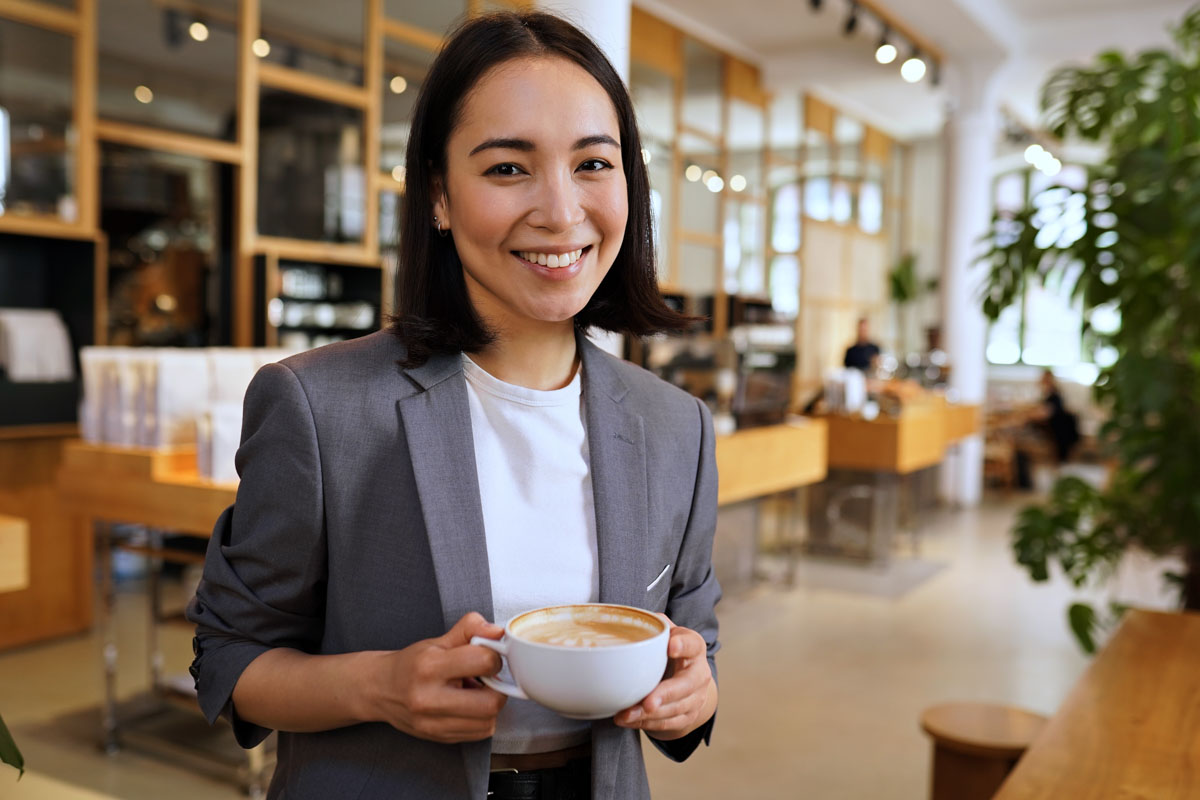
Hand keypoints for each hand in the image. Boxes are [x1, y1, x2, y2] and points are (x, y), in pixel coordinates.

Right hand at [367, 612, 507, 742]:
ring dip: (490, 706)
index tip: (488, 657)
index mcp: (430, 667)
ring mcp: (433, 723)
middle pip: (490, 702)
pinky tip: (468, 707)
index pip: (483, 662)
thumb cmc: (411, 664)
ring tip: (475, 693)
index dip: (494, 657)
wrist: (380, 690)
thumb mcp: (439, 640)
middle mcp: (429, 699)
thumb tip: (497, 632)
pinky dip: (482, 720)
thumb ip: (470, 630)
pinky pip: (479, 734)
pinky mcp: (439, 738)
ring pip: (488, 722)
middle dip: (497, 688)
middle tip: (488, 679)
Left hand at [613, 618, 715, 739]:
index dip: (683, 645)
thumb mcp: (666, 635)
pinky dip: (646, 724)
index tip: (671, 645)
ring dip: (649, 715)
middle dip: (665, 694)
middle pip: (686, 685)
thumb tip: (628, 619)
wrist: (688, 680)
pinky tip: (628, 721)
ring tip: (626, 714)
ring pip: (675, 709)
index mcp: (694, 648)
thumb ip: (653, 626)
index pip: (692, 644)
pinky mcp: (688, 717)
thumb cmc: (669, 653)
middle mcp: (699, 673)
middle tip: (648, 702)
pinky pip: (668, 724)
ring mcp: (696, 698)